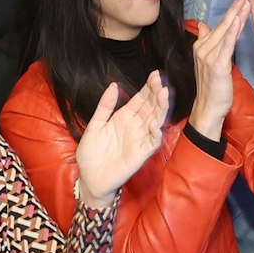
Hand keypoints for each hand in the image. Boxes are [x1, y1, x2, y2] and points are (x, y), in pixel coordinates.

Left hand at [73, 71, 169, 205]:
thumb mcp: (94, 125)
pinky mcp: (141, 154)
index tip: (154, 74)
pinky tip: (155, 123)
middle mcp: (135, 126)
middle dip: (156, 94)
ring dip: (161, 108)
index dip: (148, 87)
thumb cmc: (91, 154)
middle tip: (160, 80)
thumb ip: (104, 106)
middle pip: (150, 107)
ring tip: (163, 94)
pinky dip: (155, 133)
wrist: (89, 178)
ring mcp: (139, 139)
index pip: (141, 99)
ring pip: (156, 121)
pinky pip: (152, 142)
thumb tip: (113, 85)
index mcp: (124, 118)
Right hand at [188, 0, 249, 138]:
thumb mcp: (208, 62)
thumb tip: (203, 26)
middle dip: (235, 8)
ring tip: (247, 1)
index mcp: (201, 46)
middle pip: (222, 24)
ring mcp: (208, 56)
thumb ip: (207, 42)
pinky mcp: (217, 64)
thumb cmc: (212, 87)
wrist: (208, 108)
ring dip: (237, 15)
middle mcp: (202, 48)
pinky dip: (232, 31)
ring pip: (225, 31)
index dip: (231, 12)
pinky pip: (226, 44)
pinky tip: (238, 21)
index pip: (219, 25)